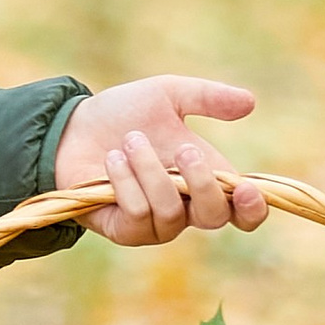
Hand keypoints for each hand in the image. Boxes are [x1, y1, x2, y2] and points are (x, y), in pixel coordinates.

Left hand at [54, 75, 268, 246]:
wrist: (71, 128)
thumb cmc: (122, 114)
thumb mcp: (166, 95)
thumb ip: (207, 97)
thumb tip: (250, 103)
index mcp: (205, 180)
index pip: (242, 211)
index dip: (253, 209)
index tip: (246, 189)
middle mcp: (186, 208)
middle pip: (214, 217)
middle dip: (202, 182)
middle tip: (183, 148)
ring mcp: (155, 223)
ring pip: (171, 212)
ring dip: (152, 171)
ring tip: (130, 141)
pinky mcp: (125, 230)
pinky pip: (138, 214)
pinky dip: (126, 182)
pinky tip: (112, 159)